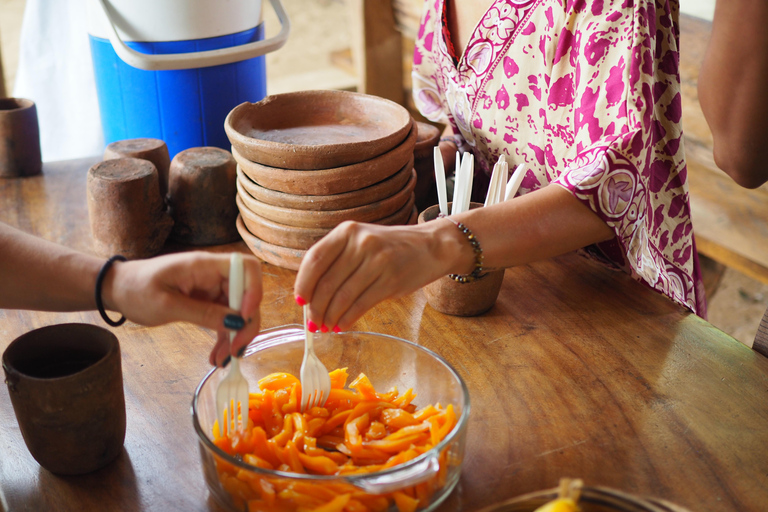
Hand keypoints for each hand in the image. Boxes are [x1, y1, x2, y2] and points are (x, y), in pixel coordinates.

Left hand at [104, 251, 262, 365]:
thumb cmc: (136, 289)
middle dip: (246, 323)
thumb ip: (203, 313)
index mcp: (205, 265)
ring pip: (238, 311)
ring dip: (235, 336)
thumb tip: (236, 322)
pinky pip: (224, 319)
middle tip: (236, 350)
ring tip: (222, 360)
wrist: (117, 289)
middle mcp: (214, 274)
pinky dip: (224, 337)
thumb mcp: (167, 305)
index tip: (242, 318)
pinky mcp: (207, 302)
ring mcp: (212, 288)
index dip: (253, 291)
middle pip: (247, 294)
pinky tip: (216, 356)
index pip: (246, 268)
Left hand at [294, 220, 472, 331]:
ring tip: (327, 326)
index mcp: (347, 231)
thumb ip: (337, 260)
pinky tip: (342, 325)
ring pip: (343, 297)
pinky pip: (361, 305)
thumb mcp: (361, 241)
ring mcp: (377, 261)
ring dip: (331, 317)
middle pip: (327, 282)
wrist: (431, 246)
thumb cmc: (390, 247)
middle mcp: (361, 243)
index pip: (315, 259)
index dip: (303, 283)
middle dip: (316, 308)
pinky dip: (348, 319)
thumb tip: (310, 295)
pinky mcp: (391, 280)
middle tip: (313, 322)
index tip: (300, 300)